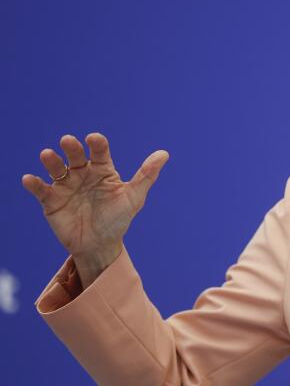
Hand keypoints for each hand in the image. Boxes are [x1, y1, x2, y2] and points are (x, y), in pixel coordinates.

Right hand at [21, 133, 168, 266]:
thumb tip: (164, 153)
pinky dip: (34, 184)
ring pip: (56, 168)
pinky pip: (40, 190)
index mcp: (103, 169)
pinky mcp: (51, 200)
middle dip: (72, 147)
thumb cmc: (118, 219)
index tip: (94, 139)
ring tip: (47, 155)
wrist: (100, 246)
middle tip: (69, 141)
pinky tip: (29, 179)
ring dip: (51, 161)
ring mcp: (65, 185)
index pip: (100, 151)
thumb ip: (146, 175)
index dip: (97, 144)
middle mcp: (83, 173)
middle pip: (76, 155)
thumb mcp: (133, 197)